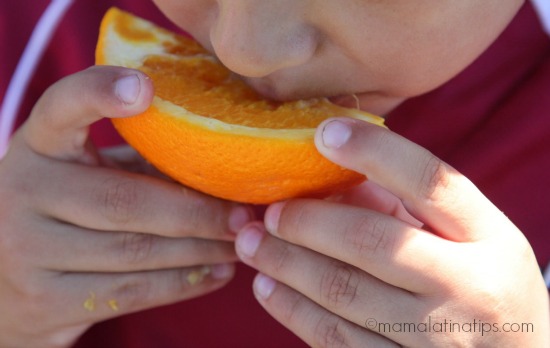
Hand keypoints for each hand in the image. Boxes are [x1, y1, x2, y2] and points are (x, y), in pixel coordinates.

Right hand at [0, 66, 251, 347]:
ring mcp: (26, 250)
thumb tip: (227, 165)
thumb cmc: (70, 213)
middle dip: (196, 212)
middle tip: (245, 214)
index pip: (60, 107)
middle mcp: (23, 191)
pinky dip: (183, 283)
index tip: (146, 88)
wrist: (6, 285)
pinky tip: (218, 273)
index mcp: (38, 146)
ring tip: (241, 243)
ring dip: (200, 249)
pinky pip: (130, 293)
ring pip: (134, 251)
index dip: (99, 93)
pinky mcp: (44, 301)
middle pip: (123, 201)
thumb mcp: (92, 174)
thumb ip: (142, 163)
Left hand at [235, 117, 548, 346]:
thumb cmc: (486, 286)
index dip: (375, 151)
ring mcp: (435, 338)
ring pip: (343, 294)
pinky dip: (293, 311)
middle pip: (372, 243)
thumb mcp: (472, 238)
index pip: (430, 183)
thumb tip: (335, 177)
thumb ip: (411, 205)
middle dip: (307, 223)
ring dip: (286, 264)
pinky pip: (337, 340)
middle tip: (269, 211)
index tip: (324, 132)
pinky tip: (267, 288)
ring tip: (251, 244)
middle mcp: (467, 288)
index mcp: (487, 239)